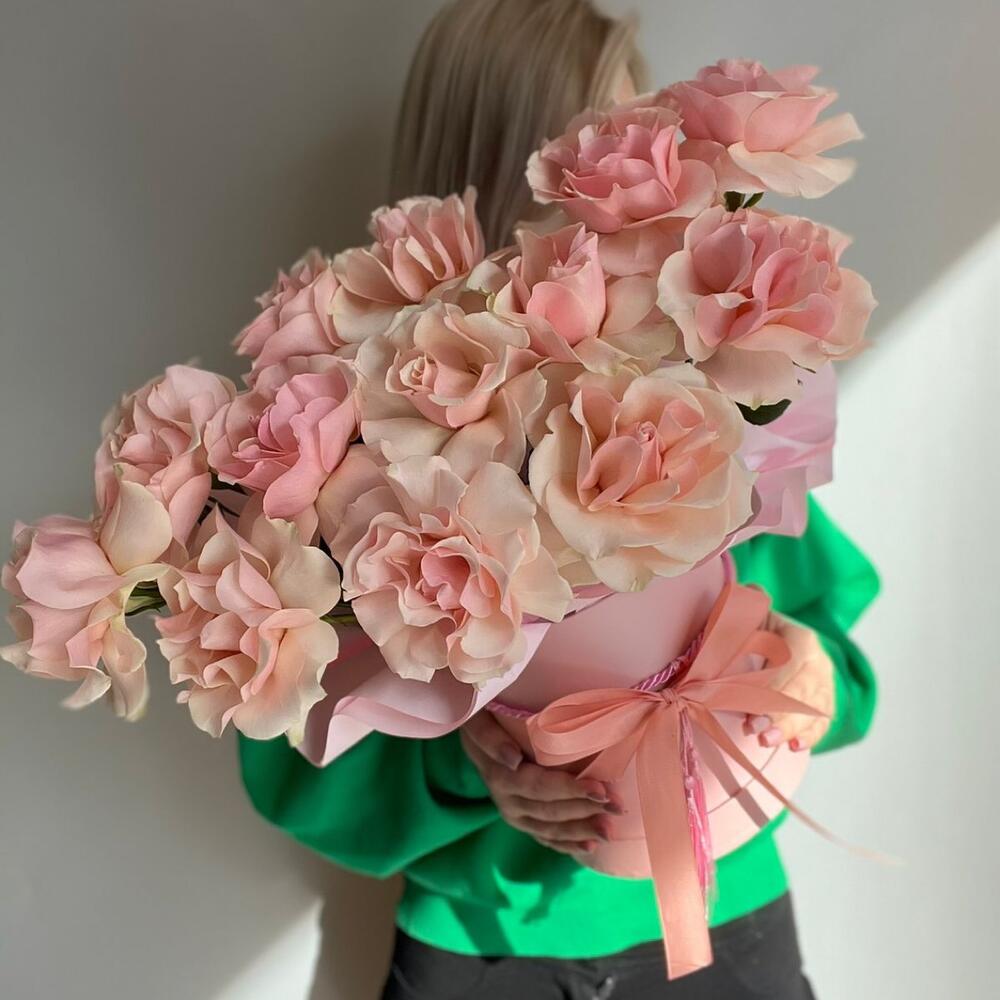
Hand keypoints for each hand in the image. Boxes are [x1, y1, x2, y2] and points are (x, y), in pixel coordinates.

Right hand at [460, 712, 621, 856]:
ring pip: (549, 827)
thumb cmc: (484, 715)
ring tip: (610, 831)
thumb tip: (512, 760)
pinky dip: (567, 844)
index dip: (570, 789)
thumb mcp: (479, 717)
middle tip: (618, 807)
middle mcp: (505, 798)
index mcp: (499, 773)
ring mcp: (513, 811)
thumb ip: (490, 737)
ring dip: (581, 830)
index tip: (600, 789)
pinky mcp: (520, 818)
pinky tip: (590, 847)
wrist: (475, 728)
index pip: (538, 785)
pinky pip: (544, 836)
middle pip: (549, 809)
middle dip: (586, 810)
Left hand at [745, 609, 834, 751]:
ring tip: (765, 741)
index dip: (773, 686)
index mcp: (801, 639)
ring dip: (790, 728)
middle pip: (802, 691)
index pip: (791, 664)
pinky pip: (823, 723)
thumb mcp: (756, 616)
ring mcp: (824, 685)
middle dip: (778, 713)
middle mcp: (819, 662)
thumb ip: (750, 606)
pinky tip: (795, 747)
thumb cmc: (759, 632)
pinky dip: (810, 736)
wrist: (780, 642)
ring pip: (814, 711)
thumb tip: (748, 589)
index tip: (751, 703)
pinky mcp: (824, 704)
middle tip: (754, 729)